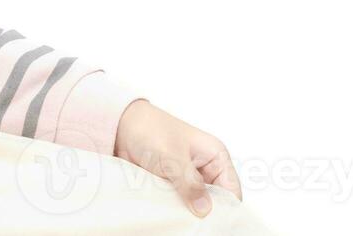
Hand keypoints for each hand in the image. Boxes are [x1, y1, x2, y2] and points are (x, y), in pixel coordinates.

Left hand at [112, 99, 242, 218]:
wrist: (120, 127)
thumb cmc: (149, 130)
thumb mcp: (171, 156)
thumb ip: (189, 182)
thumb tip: (205, 210)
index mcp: (216, 157)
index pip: (231, 191)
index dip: (226, 209)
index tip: (212, 224)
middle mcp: (206, 170)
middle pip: (216, 203)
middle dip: (206, 215)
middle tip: (194, 226)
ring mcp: (189, 180)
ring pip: (197, 207)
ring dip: (188, 214)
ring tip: (181, 223)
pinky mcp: (173, 187)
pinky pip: (180, 206)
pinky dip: (175, 212)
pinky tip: (170, 219)